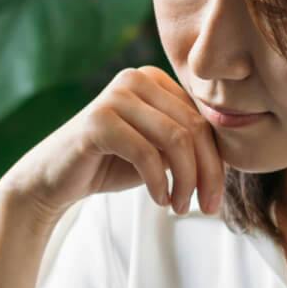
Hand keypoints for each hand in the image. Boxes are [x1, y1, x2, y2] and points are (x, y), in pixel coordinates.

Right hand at [0, 64, 226, 225]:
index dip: (217, 163)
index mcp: (155, 80)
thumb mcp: (158, 152)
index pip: (202, 120)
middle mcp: (136, 78)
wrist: (54, 179)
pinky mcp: (98, 119)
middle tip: (205, 209)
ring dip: (185, 181)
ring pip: (176, 140)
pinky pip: (147, 153)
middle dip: (207, 175)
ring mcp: (116, 95)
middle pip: (194, 129)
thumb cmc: (111, 165)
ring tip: (180, 207)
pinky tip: (159, 200)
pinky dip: (159, 182)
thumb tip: (232, 158)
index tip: (215, 199)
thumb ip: (188, 144)